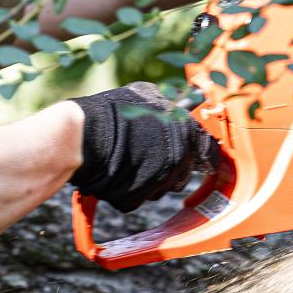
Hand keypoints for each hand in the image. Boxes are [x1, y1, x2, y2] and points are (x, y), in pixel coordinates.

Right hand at [68, 82, 219, 211]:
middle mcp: (177, 160)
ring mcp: (158, 182)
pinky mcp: (137, 198)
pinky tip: (118, 173)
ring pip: (162, 187)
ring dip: (152, 178)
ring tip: (130, 160)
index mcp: (185, 133)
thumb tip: (175, 105)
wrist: (83, 136)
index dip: (203, 154)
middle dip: (172, 166)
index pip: (209, 151)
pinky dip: (131, 189)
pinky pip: (139, 197)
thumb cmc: (112, 111)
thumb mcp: (147, 94)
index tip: (200, 158)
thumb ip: (167, 104)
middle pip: (184, 172)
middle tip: (151, 154)